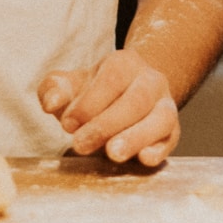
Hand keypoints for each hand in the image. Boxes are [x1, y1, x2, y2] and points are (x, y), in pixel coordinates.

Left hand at [37, 49, 178, 165]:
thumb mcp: (70, 86)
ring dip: (137, 137)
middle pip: (137, 99)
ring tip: (113, 154)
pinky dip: (160, 149)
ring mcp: (165, 105)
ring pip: (161, 117)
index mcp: (124, 64)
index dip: (89, 103)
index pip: (112, 78)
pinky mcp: (172, 131)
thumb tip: (50, 103)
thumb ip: (54, 89)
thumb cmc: (93, 93)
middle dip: (107, 124)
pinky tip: (144, 159)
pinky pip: (172, 138)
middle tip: (80, 145)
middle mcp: (150, 81)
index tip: (68, 125)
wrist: (127, 95)